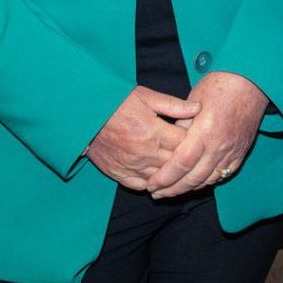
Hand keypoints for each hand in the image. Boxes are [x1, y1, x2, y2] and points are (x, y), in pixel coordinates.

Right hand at [85, 87, 199, 189]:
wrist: (84, 114)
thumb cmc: (116, 102)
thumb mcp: (146, 96)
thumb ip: (173, 105)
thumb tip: (197, 108)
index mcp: (153, 131)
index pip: (184, 144)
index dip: (194, 141)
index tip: (197, 138)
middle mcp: (144, 152)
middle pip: (176, 163)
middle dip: (186, 159)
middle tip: (193, 155)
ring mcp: (131, 165)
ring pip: (161, 178)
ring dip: (171, 175)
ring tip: (179, 169)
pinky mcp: (118, 173)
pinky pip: (141, 186)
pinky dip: (152, 184)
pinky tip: (159, 178)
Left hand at [144, 71, 268, 197]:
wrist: (251, 82)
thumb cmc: (219, 85)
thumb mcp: (193, 101)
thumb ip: (181, 125)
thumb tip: (171, 144)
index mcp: (205, 132)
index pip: (181, 163)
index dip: (165, 177)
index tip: (151, 184)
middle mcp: (219, 146)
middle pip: (193, 178)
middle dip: (172, 189)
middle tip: (156, 194)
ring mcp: (232, 151)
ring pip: (208, 180)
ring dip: (189, 189)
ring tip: (172, 191)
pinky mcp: (241, 152)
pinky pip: (223, 174)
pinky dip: (208, 182)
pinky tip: (196, 183)